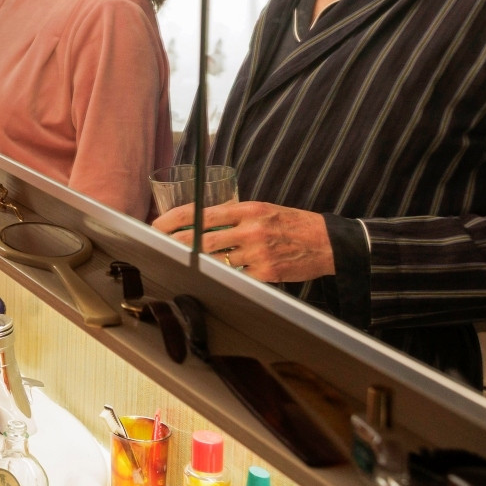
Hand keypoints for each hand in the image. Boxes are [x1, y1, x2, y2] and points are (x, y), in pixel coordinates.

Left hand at [151, 200, 334, 282]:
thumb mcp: (263, 209)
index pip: (201, 213)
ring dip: (197, 262)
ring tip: (182, 262)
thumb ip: (234, 216)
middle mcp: (250, 229)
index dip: (174, 220)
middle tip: (159, 246)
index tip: (157, 225)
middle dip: (174, 243)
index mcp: (247, 209)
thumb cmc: (292, 223)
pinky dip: (224, 275)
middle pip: (200, 238)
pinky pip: (236, 276)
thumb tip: (200, 222)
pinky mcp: (265, 273)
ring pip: (215, 260)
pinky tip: (214, 275)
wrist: (328, 242)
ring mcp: (257, 253)